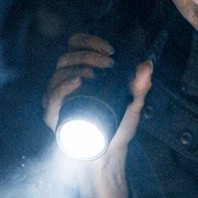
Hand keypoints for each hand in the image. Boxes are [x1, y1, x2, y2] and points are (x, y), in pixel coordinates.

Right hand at [42, 34, 152, 197]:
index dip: (88, 42)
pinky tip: (76, 82)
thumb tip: (147, 65)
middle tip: (108, 64)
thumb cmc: (117, 128)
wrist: (108, 155)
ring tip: (93, 74)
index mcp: (80, 74)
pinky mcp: (54, 117)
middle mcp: (66, 83)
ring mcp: (58, 100)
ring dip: (76, 68)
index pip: (75, 47)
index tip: (108, 49)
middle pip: (67, 58)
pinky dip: (62, 88)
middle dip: (87, 56)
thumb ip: (141, 85)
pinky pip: (51, 99)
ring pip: (58, 74)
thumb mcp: (133, 104)